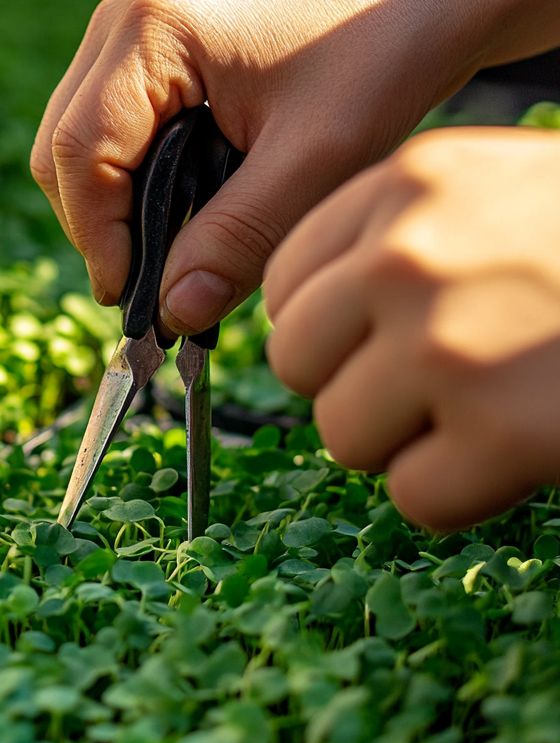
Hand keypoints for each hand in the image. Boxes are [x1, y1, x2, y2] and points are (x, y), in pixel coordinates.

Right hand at [30, 0, 559, 333]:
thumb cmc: (385, 53)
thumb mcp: (317, 158)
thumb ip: (239, 240)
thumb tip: (171, 314)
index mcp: (155, 27)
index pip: (80, 151)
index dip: (98, 238)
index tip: (133, 300)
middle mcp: (126, 12)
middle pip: (64, 143)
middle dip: (99, 224)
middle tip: (150, 283)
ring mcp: (134, 18)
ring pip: (80, 132)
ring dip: (113, 200)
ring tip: (172, 247)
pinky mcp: (154, 34)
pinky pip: (111, 117)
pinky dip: (133, 170)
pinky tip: (184, 200)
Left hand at [265, 128, 559, 531]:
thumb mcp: (493, 198)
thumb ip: (392, 242)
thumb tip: (299, 329)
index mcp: (411, 183)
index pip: (286, 282)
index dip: (330, 328)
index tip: (380, 339)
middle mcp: (413, 254)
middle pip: (297, 363)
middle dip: (358, 387)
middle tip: (438, 385)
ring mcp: (451, 345)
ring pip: (342, 436)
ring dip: (409, 442)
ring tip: (487, 408)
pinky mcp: (504, 434)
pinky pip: (414, 497)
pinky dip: (462, 494)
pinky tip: (518, 450)